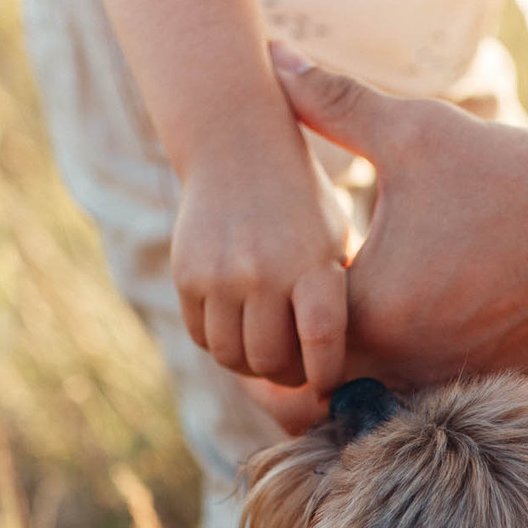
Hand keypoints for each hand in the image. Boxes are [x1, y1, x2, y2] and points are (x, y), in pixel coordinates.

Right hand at [171, 133, 352, 389]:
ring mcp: (220, 274)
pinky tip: (238, 327)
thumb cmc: (300, 204)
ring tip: (267, 350)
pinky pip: (201, 336)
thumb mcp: (332, 239)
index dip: (326, 376)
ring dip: (250, 364)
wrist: (235, 144)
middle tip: (296, 369)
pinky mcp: (187, 274)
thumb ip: (334, 298)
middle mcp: (264, 271)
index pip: (321, 342)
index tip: (329, 384)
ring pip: (231, 356)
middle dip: (287, 375)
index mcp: (313, 263)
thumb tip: (340, 369)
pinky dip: (220, 342)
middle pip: (270, 361)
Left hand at [273, 47, 527, 392]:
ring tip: (422, 315)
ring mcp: (463, 396)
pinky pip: (471, 405)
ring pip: (405, 402)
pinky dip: (465, 374)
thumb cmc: (515, 183)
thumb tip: (273, 53)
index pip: (292, 339)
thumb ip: (334, 104)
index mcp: (367, 317)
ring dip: (400, 367)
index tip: (324, 276)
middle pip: (341, 383)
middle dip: (340, 347)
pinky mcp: (513, 406)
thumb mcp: (417, 133)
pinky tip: (485, 327)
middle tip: (360, 302)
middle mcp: (407, 372)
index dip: (298, 309)